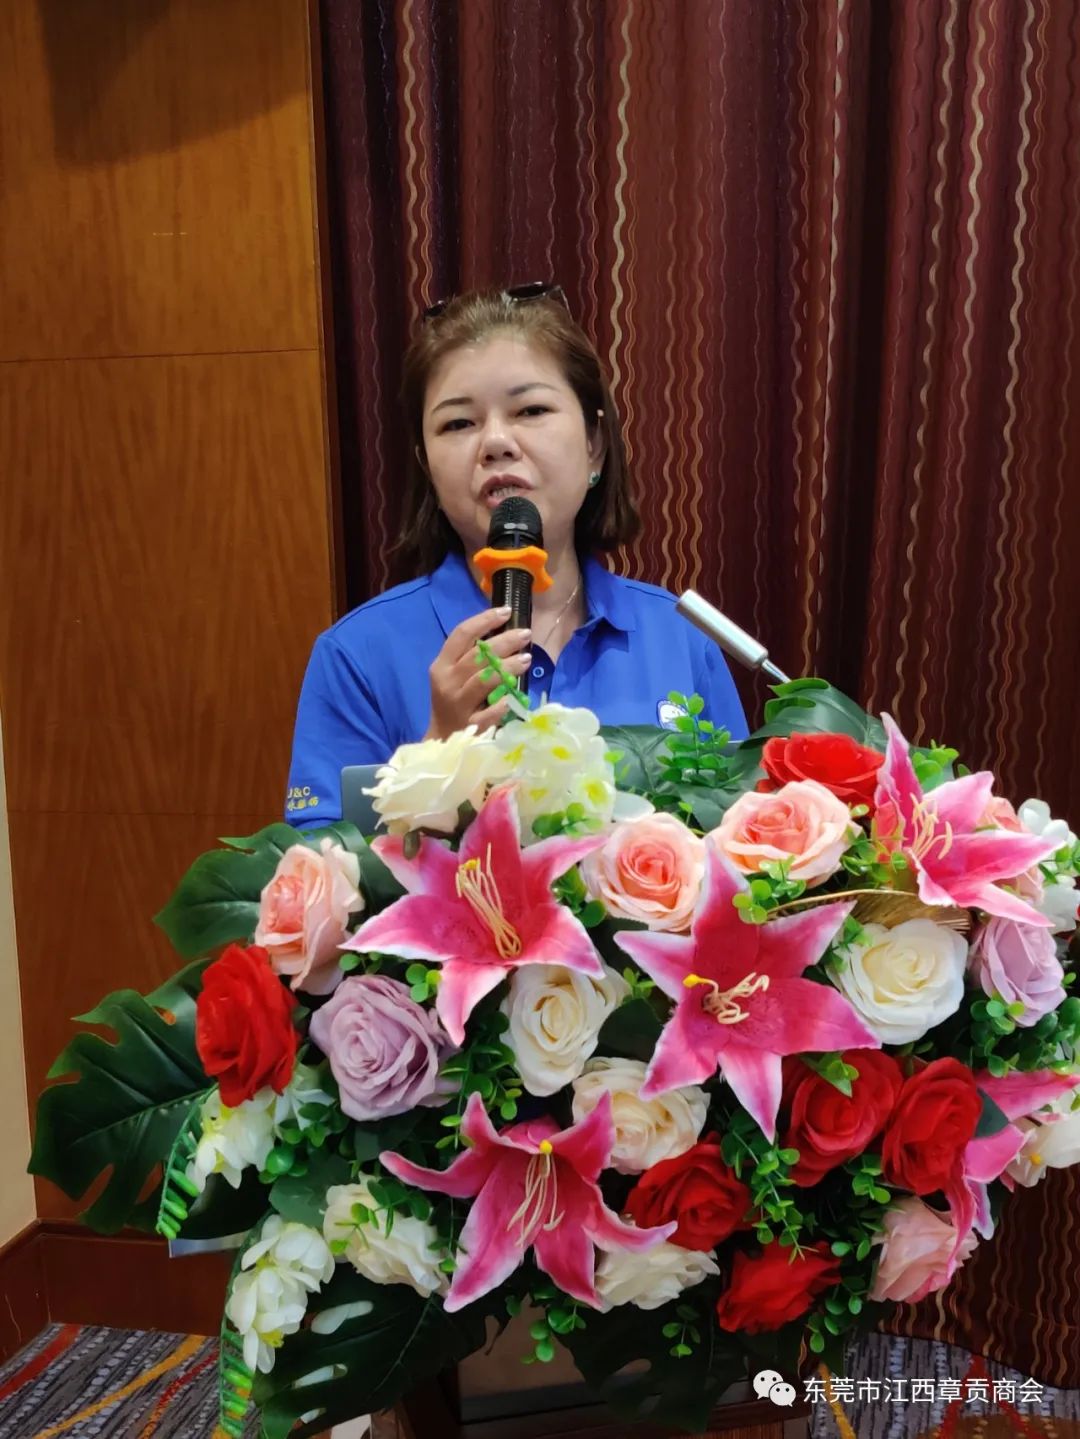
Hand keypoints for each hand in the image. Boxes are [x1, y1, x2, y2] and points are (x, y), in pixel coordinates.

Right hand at [425, 606, 531, 740]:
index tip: (506, 611)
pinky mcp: (471, 726)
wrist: (441, 740)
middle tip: (525, 635)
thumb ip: (471, 657)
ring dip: (508, 667)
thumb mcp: (452, 675)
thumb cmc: (453, 701)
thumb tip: (503, 632)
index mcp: (442, 665)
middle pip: (476, 656)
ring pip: (484, 680)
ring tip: (527, 658)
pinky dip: (503, 704)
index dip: (484, 620)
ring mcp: (459, 705)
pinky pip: (489, 712)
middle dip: (504, 642)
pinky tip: (515, 697)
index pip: (461, 635)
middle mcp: (448, 682)